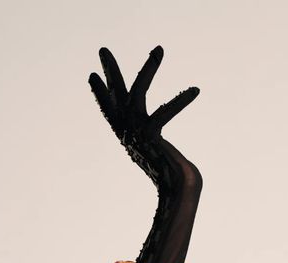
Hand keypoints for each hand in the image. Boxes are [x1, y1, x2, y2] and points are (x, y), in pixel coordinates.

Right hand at [88, 45, 201, 194]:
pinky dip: (181, 102)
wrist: (174, 188)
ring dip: (150, 68)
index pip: (109, 111)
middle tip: (103, 50)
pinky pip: (166, 112)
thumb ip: (155, 145)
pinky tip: (195, 91)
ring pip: (140, 91)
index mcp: (126, 135)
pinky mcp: (149, 134)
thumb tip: (157, 143)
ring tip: (160, 49)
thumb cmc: (169, 174)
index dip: (101, 94)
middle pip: (116, 95)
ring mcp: (137, 131)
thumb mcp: (159, 157)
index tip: (92, 78)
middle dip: (111, 71)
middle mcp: (127, 131)